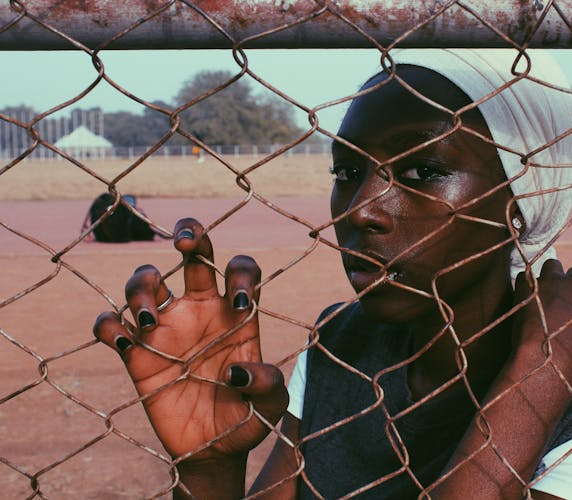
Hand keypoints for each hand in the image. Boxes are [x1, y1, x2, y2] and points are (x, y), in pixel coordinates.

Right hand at [93, 218, 287, 461]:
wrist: (212, 451)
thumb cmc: (246, 421)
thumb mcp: (269, 407)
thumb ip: (267, 386)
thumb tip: (236, 371)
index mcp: (236, 315)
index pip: (240, 270)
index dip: (240, 273)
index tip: (238, 302)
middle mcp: (201, 311)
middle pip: (194, 255)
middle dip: (190, 234)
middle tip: (185, 243)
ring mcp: (166, 328)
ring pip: (145, 281)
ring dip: (141, 287)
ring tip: (150, 321)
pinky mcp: (136, 354)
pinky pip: (111, 324)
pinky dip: (108, 325)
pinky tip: (123, 341)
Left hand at [512, 259, 571, 379]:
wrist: (546, 362)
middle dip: (567, 284)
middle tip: (557, 301)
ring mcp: (554, 279)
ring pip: (551, 266)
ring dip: (548, 277)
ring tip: (541, 295)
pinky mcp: (530, 283)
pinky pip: (527, 276)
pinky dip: (525, 285)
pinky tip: (524, 299)